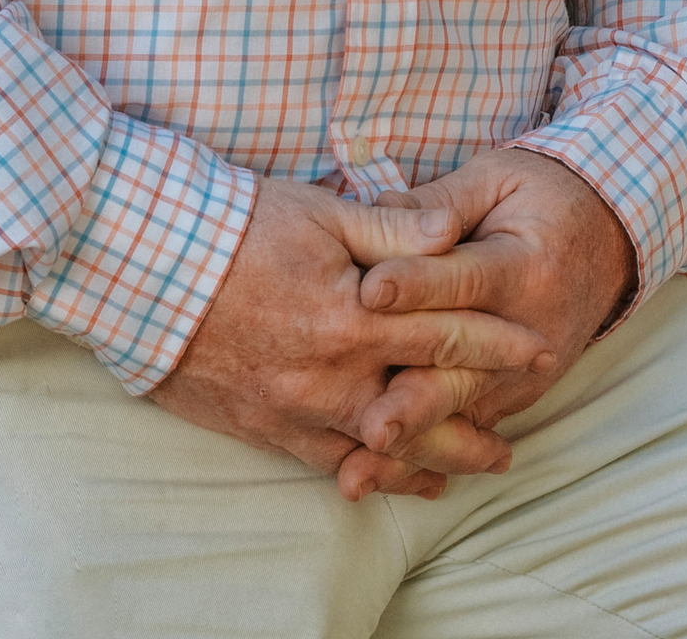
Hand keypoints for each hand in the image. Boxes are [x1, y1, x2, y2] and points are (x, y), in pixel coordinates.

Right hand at [148, 177, 555, 499]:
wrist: (147, 263)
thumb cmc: (234, 224)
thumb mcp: (320, 210)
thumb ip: (392, 228)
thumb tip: (455, 232)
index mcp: (356, 312)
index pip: (447, 331)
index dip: (499, 344)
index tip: (539, 350)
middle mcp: (335, 371)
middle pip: (428, 406)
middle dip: (479, 421)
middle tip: (516, 439)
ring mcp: (300, 406)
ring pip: (387, 447)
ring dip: (437, 458)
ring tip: (473, 466)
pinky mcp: (266, 425)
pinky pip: (334, 462)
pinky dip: (375, 473)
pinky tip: (398, 476)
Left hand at [335, 148, 635, 499]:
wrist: (605, 237)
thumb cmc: (537, 198)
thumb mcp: (495, 179)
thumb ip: (438, 202)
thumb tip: (376, 209)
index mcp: (525, 266)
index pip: (465, 280)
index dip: (416, 285)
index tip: (367, 292)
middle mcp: (529, 331)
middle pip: (464, 368)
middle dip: (413, 400)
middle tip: (369, 424)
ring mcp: (524, 374)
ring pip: (461, 413)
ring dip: (410, 444)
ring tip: (362, 468)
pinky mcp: (512, 396)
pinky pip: (466, 433)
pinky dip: (422, 457)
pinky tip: (382, 478)